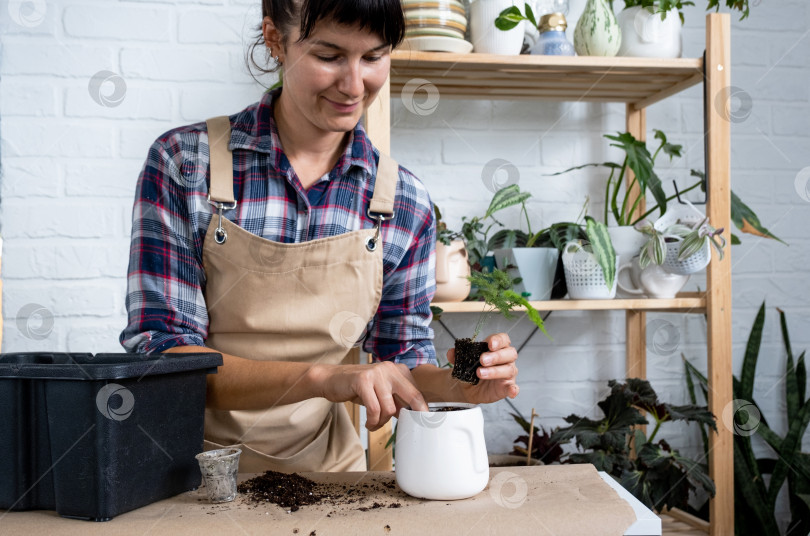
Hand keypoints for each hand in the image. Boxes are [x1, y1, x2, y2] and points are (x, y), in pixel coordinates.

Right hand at [314, 361, 428, 430]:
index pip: (417, 392)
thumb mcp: (381, 392)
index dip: (421, 410)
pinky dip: (373, 421)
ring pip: (390, 408)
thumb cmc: (358, 388)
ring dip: (382, 422)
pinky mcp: (363, 380)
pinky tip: (369, 424)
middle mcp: (390, 368)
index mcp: (398, 370)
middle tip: (410, 427)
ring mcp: (376, 373)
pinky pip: (374, 409)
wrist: (331, 379)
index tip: (422, 423)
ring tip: (374, 424)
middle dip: (414, 416)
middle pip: (413, 396)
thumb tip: (413, 417)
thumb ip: (396, 400)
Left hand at [447, 333, 518, 403]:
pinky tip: (511, 391)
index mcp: (497, 348)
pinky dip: (513, 389)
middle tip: (482, 360)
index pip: (503, 339)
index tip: (490, 344)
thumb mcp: (462, 361)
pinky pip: (513, 387)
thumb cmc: (469, 369)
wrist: (466, 386)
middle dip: (496, 356)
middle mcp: (506, 359)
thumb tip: (451, 352)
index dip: (498, 340)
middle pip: (509, 353)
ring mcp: (508, 373)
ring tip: (480, 373)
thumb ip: (457, 356)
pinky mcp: (506, 387)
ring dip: (495, 371)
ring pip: (508, 369)